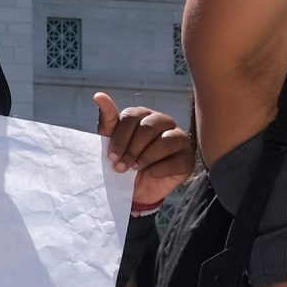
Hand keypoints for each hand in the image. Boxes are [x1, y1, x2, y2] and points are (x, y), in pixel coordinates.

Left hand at [95, 92, 196, 211]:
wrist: (137, 191)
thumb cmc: (124, 162)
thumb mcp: (111, 143)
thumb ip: (108, 120)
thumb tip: (99, 95)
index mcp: (144, 115)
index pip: (132, 116)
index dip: (120, 137)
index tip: (111, 156)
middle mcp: (164, 122)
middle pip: (148, 127)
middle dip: (131, 149)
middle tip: (120, 167)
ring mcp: (179, 139)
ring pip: (165, 141)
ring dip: (146, 157)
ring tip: (136, 169)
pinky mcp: (187, 158)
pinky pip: (177, 160)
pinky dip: (160, 168)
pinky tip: (150, 174)